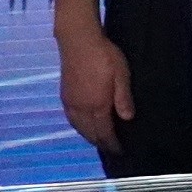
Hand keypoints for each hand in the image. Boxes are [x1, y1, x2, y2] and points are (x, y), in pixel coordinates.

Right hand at [59, 23, 133, 152]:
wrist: (78, 40)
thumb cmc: (104, 56)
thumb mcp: (121, 75)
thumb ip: (123, 98)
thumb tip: (127, 118)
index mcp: (96, 105)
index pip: (104, 132)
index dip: (112, 143)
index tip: (119, 150)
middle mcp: (81, 108)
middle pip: (89, 133)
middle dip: (100, 143)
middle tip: (111, 148)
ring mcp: (70, 102)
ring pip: (78, 127)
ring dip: (88, 136)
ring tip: (99, 140)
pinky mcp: (64, 95)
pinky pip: (71, 119)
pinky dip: (78, 127)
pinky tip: (83, 125)